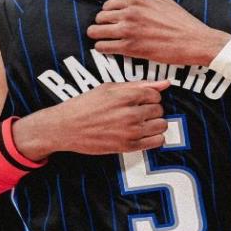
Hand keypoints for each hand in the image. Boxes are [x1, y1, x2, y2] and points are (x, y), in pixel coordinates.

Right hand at [12, 80, 169, 160]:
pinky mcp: (128, 147)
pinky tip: (144, 133)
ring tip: (142, 122)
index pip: (155, 94)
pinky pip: (156, 142)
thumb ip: (138, 85)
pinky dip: (155, 137)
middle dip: (151, 109)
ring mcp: (130, 132)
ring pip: (161, 125)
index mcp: (125, 96)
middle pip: (159, 109)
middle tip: (138, 110)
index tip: (141, 99)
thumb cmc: (85, 105)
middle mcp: (130, 114)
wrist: (66, 128)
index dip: (150, 96)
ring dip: (155, 122)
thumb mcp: (109, 88)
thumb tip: (164, 83)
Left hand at [87, 0, 230, 65]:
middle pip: (99, 18)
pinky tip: (110, 50)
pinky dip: (103, 49)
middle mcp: (130, 13)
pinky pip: (104, 47)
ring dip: (98, 37)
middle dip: (101, 25)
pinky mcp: (130, 48)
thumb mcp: (160, 2)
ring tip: (105, 41)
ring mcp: (128, 30)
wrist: (194, 41)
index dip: (108, 13)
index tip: (112, 21)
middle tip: (107, 32)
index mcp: (137, 1)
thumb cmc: (181, 22)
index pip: (108, 4)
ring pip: (96, 32)